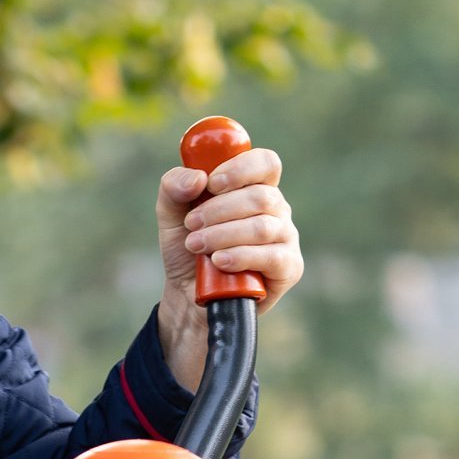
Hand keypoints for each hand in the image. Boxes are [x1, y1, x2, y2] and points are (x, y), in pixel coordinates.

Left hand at [153, 146, 302, 390]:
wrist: (188, 295)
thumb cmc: (187, 248)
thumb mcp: (170, 214)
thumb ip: (173, 186)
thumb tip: (197, 177)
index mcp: (254, 187)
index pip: (265, 163)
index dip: (241, 169)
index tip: (212, 183)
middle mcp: (276, 210)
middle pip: (261, 196)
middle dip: (219, 210)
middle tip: (191, 225)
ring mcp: (285, 238)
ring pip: (263, 227)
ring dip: (223, 235)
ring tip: (196, 246)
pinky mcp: (288, 268)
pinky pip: (272, 257)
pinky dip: (241, 257)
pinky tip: (219, 262)